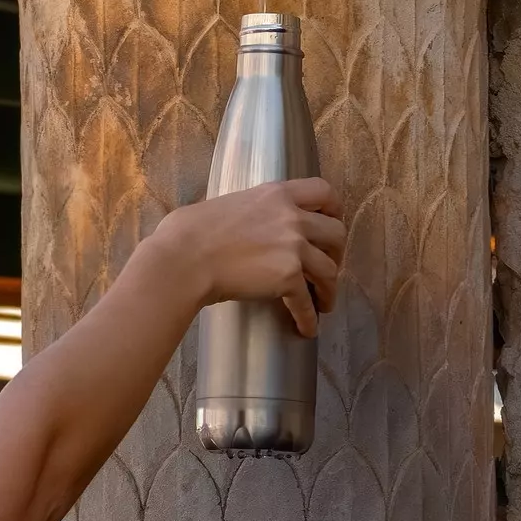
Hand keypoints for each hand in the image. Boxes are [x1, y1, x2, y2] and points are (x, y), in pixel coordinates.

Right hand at [148, 179, 344, 336]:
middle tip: (327, 268)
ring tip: (323, 304)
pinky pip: (308, 302)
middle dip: (337, 254)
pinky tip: (306, 328)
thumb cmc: (190, 231)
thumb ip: (252, 209)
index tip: (331, 224)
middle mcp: (292, 216)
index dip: (334, 210)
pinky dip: (309, 318)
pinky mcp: (288, 277)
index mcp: (276, 193)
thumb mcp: (229, 203)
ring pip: (329, 270)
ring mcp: (293, 246)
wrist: (183, 258)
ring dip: (329, 290)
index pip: (324, 191)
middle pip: (336, 232)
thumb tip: (249, 222)